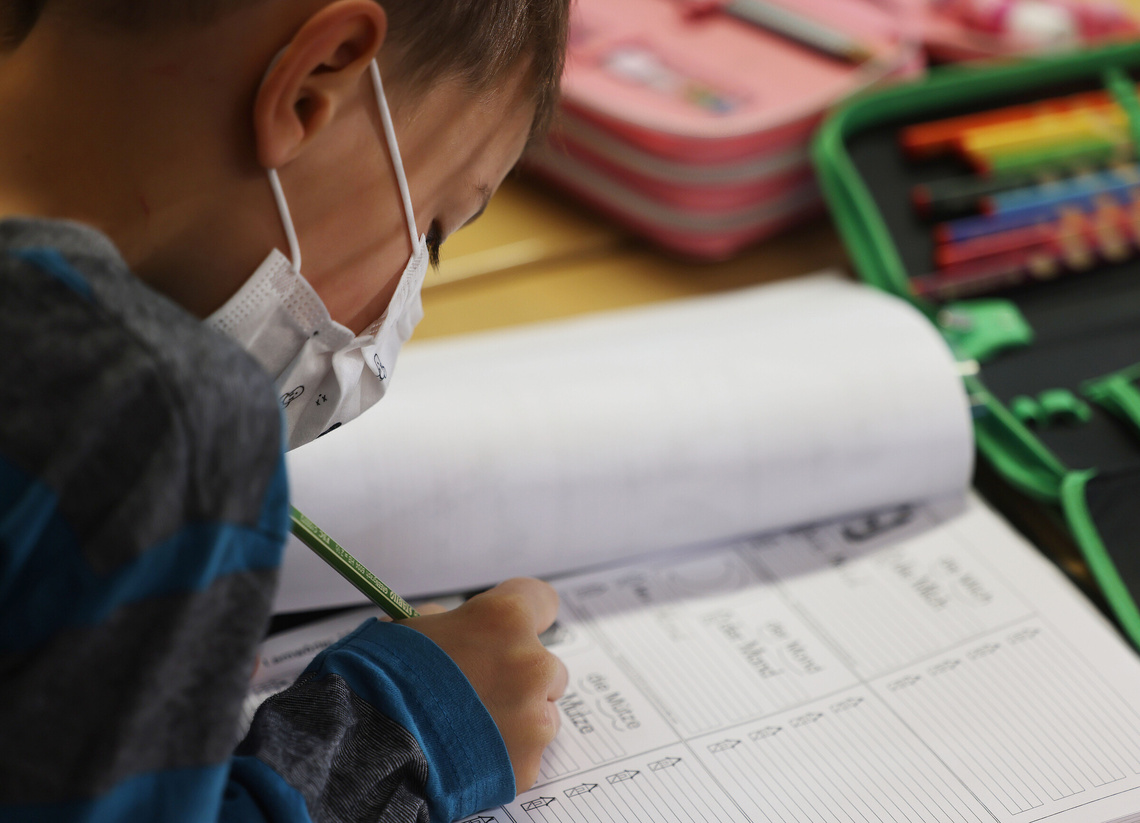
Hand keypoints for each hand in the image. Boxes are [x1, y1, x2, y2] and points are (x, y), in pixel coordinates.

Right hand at [403, 577, 568, 791]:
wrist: (368, 746)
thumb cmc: (382, 678)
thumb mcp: (412, 627)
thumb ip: (450, 622)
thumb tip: (459, 630)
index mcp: (504, 620)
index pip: (542, 601)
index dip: (527, 615)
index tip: (515, 628)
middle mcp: (531, 665)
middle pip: (546, 665)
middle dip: (519, 676)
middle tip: (478, 689)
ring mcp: (534, 719)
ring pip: (541, 714)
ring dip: (516, 718)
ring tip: (467, 729)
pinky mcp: (526, 765)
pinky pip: (524, 755)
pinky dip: (502, 756)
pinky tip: (467, 755)